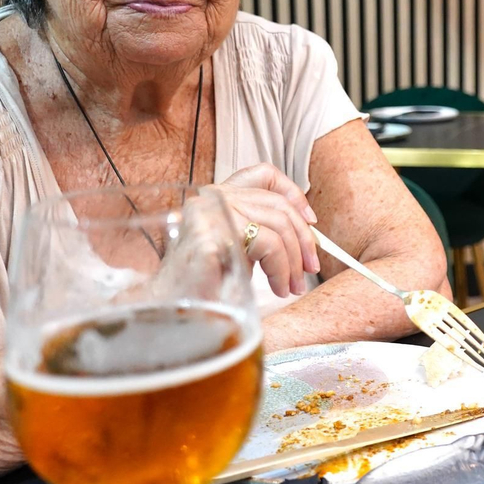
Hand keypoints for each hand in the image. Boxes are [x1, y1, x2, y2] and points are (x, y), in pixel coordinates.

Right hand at [209, 164, 320, 296]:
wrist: (173, 308)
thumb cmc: (205, 283)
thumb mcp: (239, 247)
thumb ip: (261, 229)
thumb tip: (305, 230)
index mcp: (217, 195)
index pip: (263, 175)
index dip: (293, 193)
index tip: (310, 221)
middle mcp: (212, 197)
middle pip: (278, 206)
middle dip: (303, 240)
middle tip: (309, 269)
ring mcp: (211, 213)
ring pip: (277, 227)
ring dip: (293, 262)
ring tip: (291, 286)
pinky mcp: (213, 235)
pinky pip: (268, 246)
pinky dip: (281, 270)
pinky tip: (277, 287)